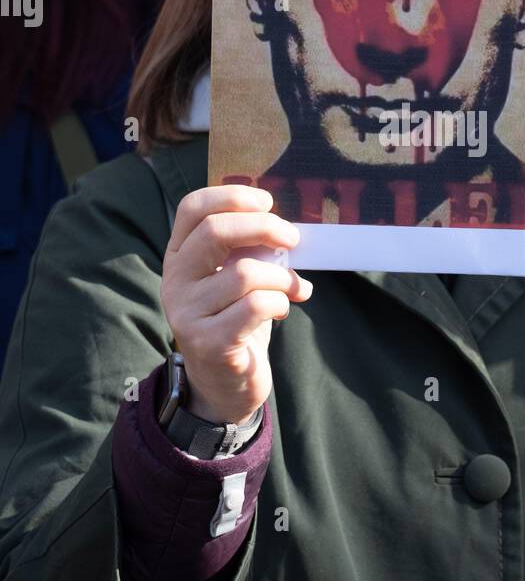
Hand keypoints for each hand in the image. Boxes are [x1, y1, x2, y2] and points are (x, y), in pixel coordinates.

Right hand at [161, 186, 312, 426]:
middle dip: (264, 227)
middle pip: (216, 231)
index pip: (193, 208)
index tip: (267, 201)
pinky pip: (256, 307)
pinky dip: (280, 302)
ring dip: (282, 277)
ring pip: (245, 273)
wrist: (224, 384)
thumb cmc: (236, 320)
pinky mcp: (209, 343)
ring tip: (292, 288)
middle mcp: (176, 281)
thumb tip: (282, 219)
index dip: (232, 196)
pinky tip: (282, 309)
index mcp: (179, 256)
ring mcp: (188, 313)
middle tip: (292, 239)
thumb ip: (247, 247)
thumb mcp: (234, 277)